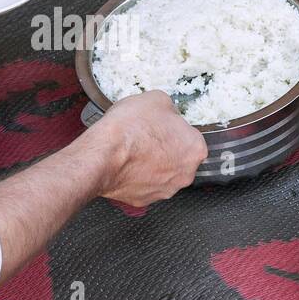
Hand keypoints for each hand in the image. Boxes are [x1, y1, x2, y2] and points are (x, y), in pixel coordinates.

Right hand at [87, 91, 207, 205]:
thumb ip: (170, 109)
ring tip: (134, 151)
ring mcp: (166, 189)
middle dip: (165, 149)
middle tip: (147, 139)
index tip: (161, 126)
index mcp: (195, 148)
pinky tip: (127, 165)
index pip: (190, 136)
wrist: (103, 154)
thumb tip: (167, 112)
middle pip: (179, 158)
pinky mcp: (145, 199)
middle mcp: (185, 173)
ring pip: (162, 174)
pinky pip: (144, 186)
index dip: (173, 129)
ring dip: (152, 164)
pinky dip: (137, 177)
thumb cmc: (130, 129)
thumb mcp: (156, 99)